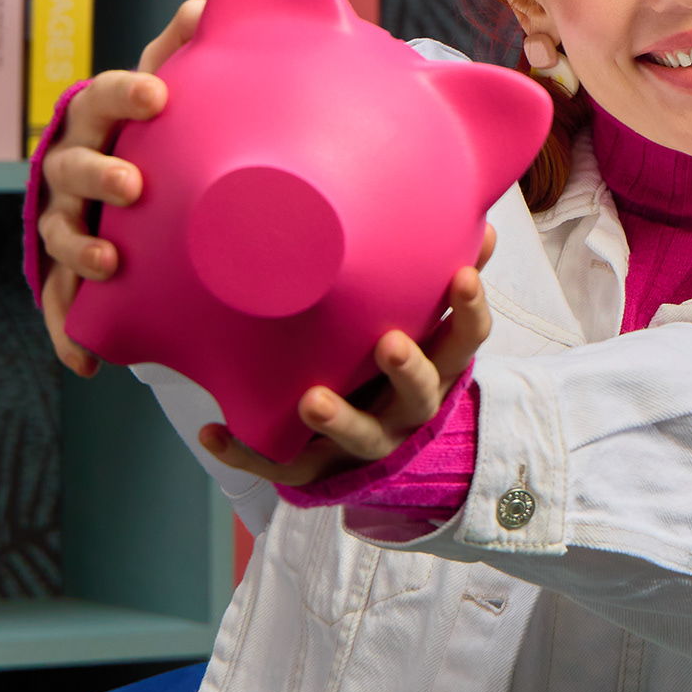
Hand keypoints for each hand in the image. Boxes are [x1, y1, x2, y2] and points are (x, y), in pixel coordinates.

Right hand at [37, 0, 203, 373]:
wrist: (126, 184)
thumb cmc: (153, 132)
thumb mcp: (169, 85)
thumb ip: (184, 48)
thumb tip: (204, 4)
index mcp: (96, 122)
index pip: (103, 99)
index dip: (126, 96)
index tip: (159, 97)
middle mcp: (70, 170)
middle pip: (71, 168)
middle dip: (97, 176)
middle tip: (131, 185)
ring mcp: (64, 223)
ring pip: (59, 237)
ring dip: (79, 252)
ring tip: (107, 266)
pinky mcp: (64, 275)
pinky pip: (60, 309)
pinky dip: (67, 335)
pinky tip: (86, 364)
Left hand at [197, 224, 498, 489]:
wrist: (372, 453)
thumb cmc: (393, 366)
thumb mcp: (424, 329)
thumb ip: (440, 279)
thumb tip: (478, 221)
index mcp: (435, 370)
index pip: (464, 342)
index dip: (467, 311)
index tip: (462, 276)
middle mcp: (406, 410)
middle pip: (418, 395)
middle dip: (407, 370)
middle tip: (390, 343)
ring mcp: (364, 443)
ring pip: (358, 438)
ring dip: (337, 419)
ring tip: (311, 400)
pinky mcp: (317, 469)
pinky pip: (283, 467)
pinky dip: (247, 454)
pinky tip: (213, 432)